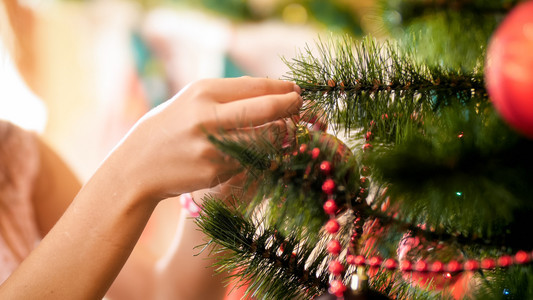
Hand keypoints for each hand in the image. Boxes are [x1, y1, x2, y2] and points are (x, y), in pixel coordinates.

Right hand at [108, 77, 301, 201]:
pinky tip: (267, 150)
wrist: (138, 165)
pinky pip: (252, 160)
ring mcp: (213, 146)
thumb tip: (272, 91)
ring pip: (266, 138)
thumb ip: (228, 95)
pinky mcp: (215, 171)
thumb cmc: (169, 127)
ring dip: (284, 134)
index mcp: (203, 91)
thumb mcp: (192, 100)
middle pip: (267, 109)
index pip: (256, 86)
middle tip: (301, 107)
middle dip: (291, 107)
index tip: (296, 91)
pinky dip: (264, 154)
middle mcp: (208, 115)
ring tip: (288, 129)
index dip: (283, 89)